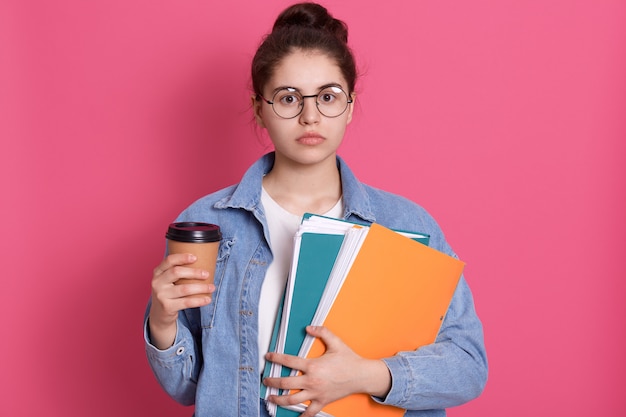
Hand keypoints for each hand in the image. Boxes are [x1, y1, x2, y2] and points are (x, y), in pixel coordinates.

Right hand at [148, 253, 214, 348]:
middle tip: (207, 274)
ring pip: (184, 289)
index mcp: (158, 272)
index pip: (169, 260)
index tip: (195, 257)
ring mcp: (161, 295)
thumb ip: (178, 271)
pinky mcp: (167, 307)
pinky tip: (207, 299)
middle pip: (176, 272)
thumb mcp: (168, 280)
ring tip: (212, 287)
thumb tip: (203, 261)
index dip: (182, 257)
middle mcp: (157, 282)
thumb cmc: (169, 292)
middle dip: (194, 272)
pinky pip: (186, 302)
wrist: (160, 314)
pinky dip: (199, 300)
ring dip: (201, 287)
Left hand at [263, 326, 391, 416]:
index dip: (276, 358)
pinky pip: (309, 412)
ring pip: (292, 400)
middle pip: (285, 383)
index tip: (268, 357)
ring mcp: (316, 393)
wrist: (361, 376)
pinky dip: (301, 416)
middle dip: (272, 382)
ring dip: (279, 399)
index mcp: (313, 366)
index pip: (288, 361)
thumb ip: (322, 332)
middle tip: (265, 381)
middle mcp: (312, 381)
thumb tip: (309, 328)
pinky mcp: (322, 402)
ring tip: (271, 398)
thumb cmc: (349, 360)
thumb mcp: (335, 342)